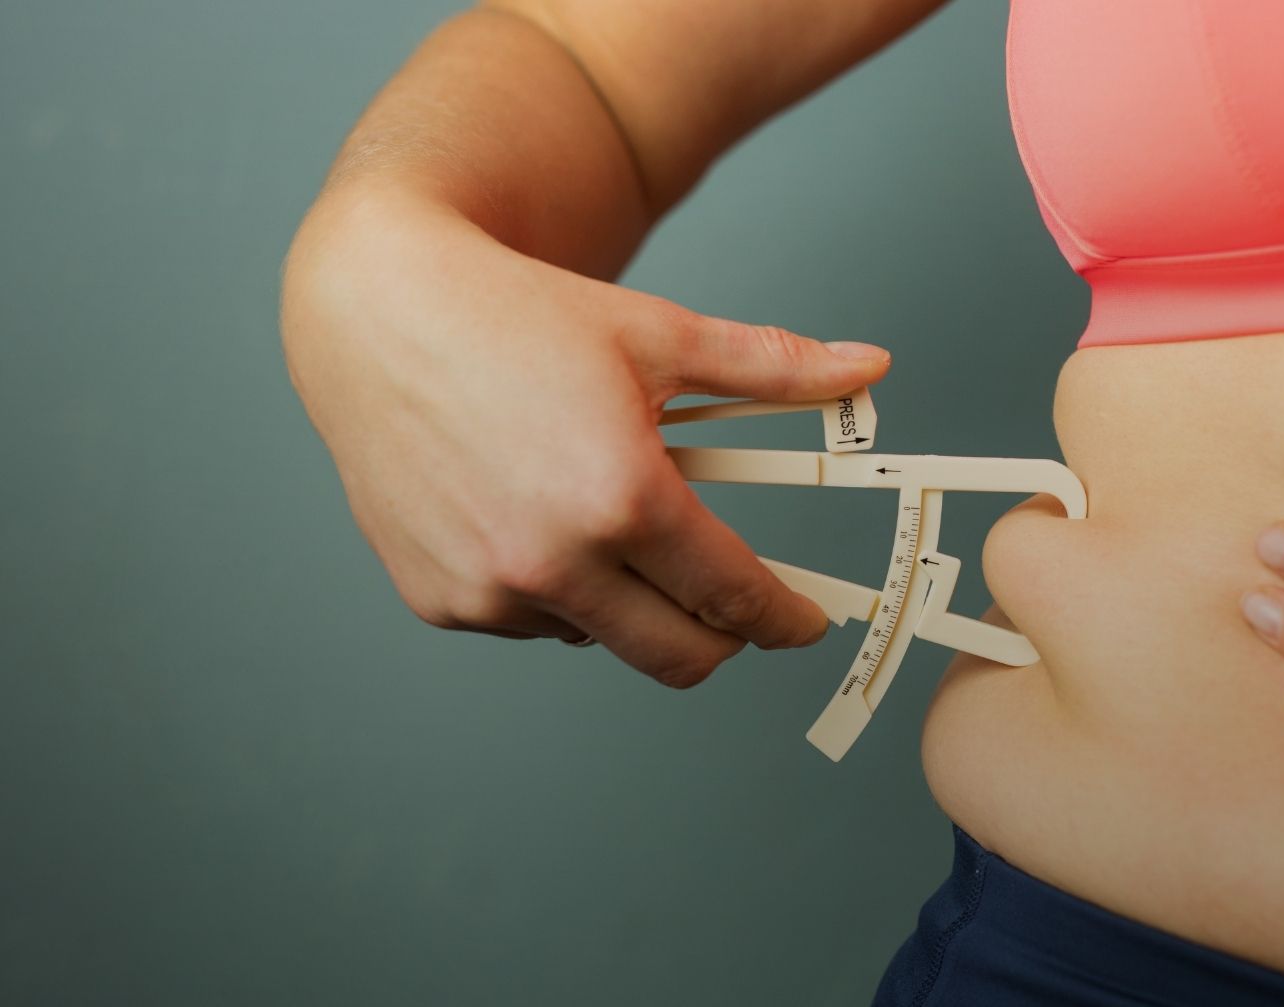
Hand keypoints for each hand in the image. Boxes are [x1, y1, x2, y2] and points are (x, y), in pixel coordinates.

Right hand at [281, 186, 890, 685]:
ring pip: (603, 637)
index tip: (805, 621)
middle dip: (725, 636)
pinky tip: (537, 517)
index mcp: (622, 498)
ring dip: (630, 601)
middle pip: (682, 656)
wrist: (376, 310)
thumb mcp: (659, 335)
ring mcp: (490, 591)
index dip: (785, 618)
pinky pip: (533, 623)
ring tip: (609, 514)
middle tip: (736, 598)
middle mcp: (553, 561)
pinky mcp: (440, 602)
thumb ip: (775, 366)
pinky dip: (558, 591)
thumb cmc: (514, 315)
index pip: (735, 598)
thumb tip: (872, 367)